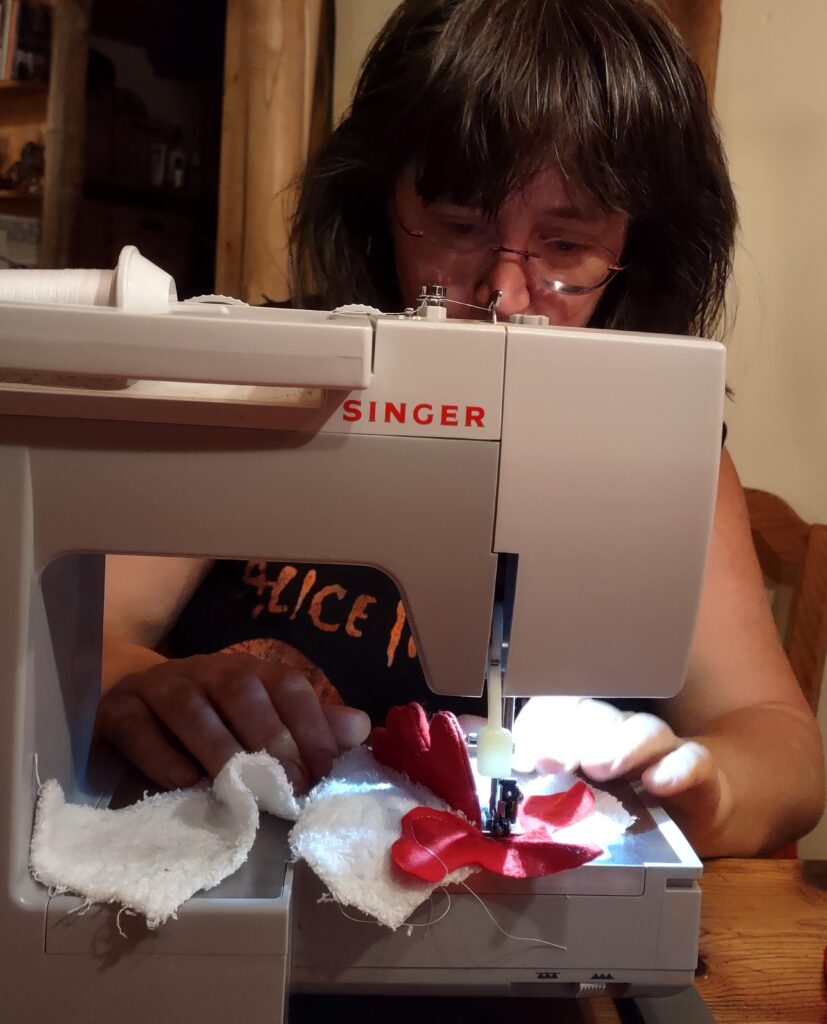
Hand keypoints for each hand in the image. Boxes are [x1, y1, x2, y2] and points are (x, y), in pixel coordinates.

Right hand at [96, 652, 370, 793]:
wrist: (131, 702)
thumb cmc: (212, 719)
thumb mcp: (264, 718)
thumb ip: (311, 725)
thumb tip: (361, 727)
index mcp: (250, 672)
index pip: (287, 686)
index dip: (310, 726)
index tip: (325, 773)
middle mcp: (207, 671)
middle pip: (240, 690)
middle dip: (269, 737)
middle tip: (288, 787)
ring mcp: (160, 687)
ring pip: (189, 706)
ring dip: (217, 746)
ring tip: (237, 787)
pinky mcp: (119, 711)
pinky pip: (137, 727)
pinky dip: (160, 754)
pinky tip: (182, 781)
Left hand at [511, 697, 723, 836]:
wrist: (690, 814)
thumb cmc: (622, 802)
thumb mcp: (576, 796)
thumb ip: (537, 782)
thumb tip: (492, 762)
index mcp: (586, 731)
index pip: (559, 709)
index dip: (538, 724)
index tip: (522, 756)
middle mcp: (621, 730)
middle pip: (597, 717)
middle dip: (570, 736)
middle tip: (552, 763)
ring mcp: (662, 748)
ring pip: (644, 729)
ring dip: (619, 745)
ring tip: (598, 769)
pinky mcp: (698, 772)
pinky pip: (693, 761)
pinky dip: (676, 769)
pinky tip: (657, 783)